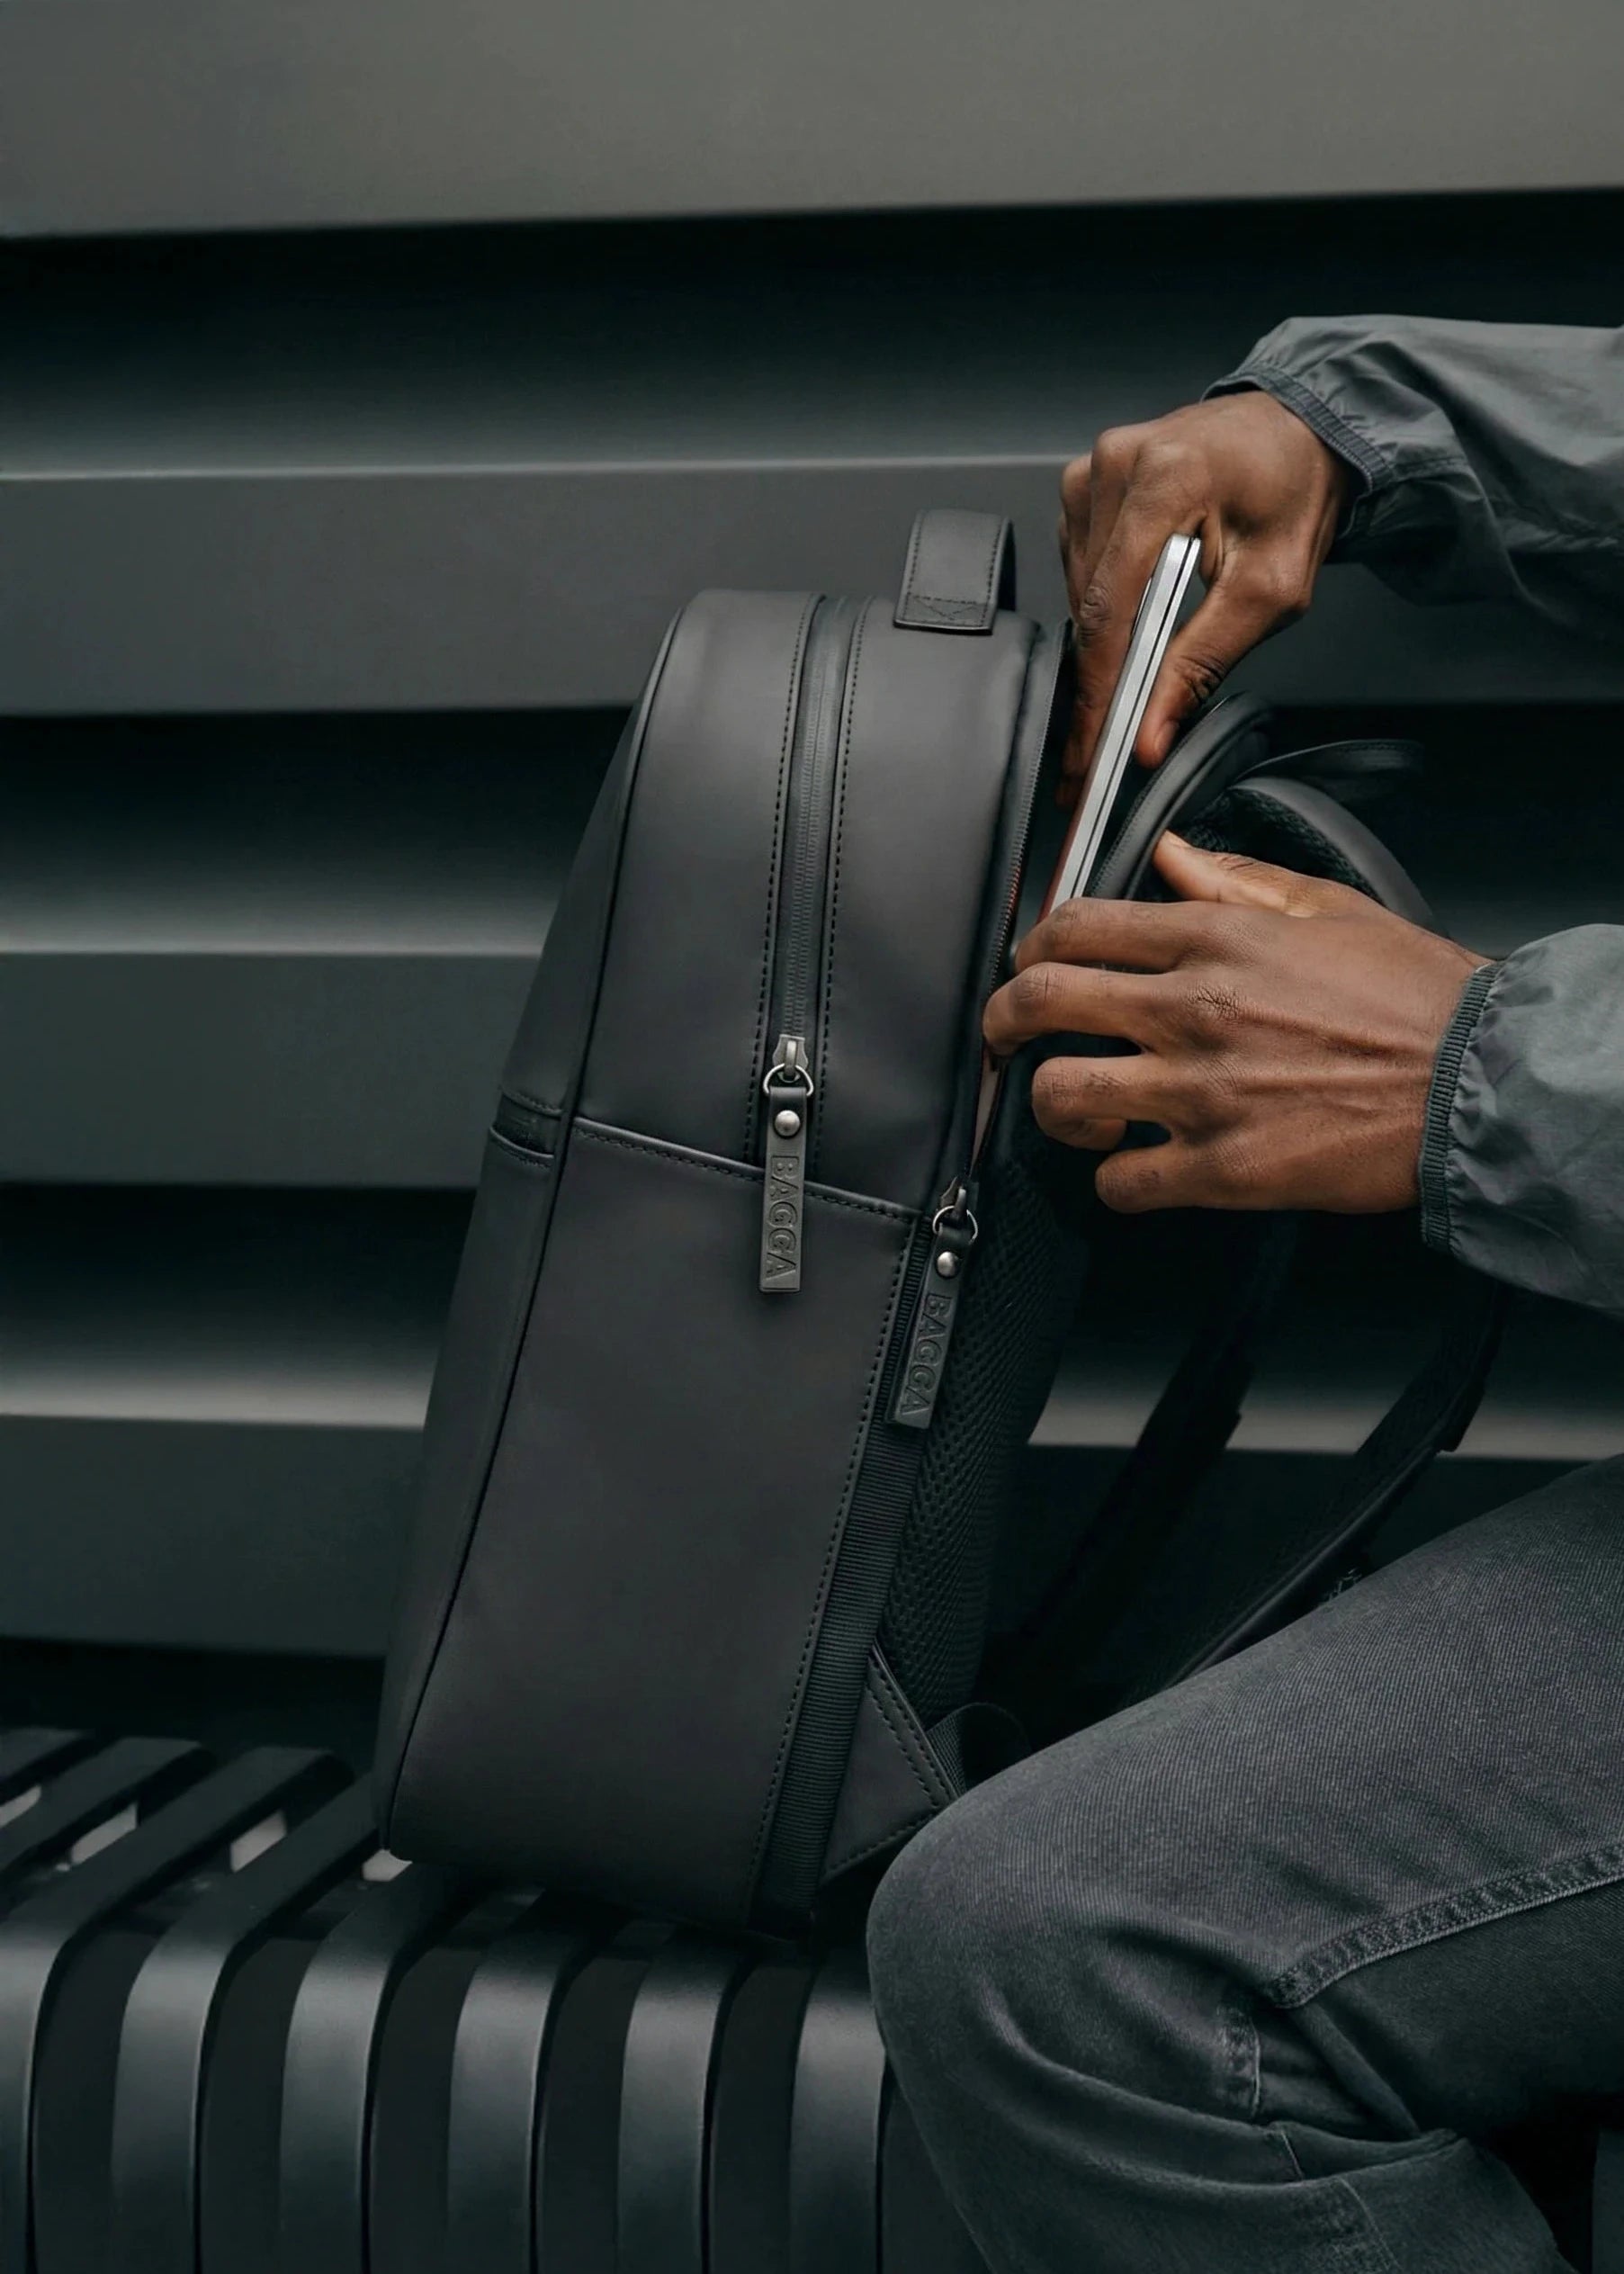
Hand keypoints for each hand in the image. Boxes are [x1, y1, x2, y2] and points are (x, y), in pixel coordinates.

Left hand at [983, 836, 1489, 1215]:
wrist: (1481, 1083)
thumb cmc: (1420, 1002)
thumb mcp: (1331, 909)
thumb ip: (1238, 882)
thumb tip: (1174, 855)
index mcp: (1217, 941)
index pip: (1078, 926)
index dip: (1033, 946)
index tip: (1030, 965)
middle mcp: (1194, 1010)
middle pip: (1042, 1002)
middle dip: (1003, 1020)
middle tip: (1004, 1036)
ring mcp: (1201, 1092)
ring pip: (1061, 1095)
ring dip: (1051, 1107)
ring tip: (1072, 1109)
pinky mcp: (1221, 1169)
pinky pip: (1119, 1183)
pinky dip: (1113, 1181)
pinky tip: (1133, 1169)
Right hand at [1058, 392, 1350, 792]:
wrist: (1299, 431)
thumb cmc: (1293, 494)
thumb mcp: (1269, 591)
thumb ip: (1203, 664)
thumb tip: (1150, 731)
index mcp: (1166, 478)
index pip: (1108, 608)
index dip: (1097, 693)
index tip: (1087, 754)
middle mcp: (1118, 463)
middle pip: (1087, 605)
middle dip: (1099, 680)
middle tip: (1104, 744)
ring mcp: (1095, 467)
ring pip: (1078, 590)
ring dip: (1107, 637)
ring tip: (1143, 658)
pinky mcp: (1087, 480)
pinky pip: (1080, 565)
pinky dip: (1106, 602)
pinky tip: (1141, 604)